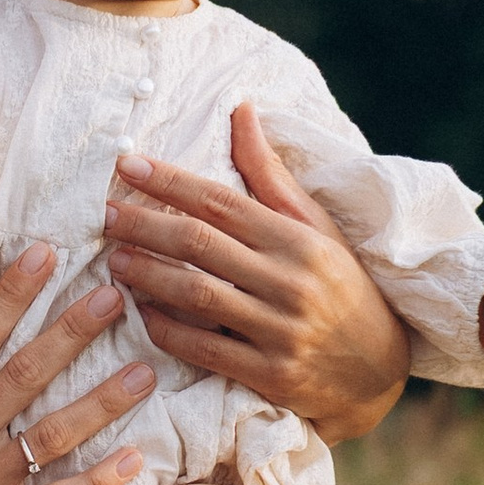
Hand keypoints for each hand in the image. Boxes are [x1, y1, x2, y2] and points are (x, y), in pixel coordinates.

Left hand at [100, 104, 410, 447]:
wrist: (378, 371)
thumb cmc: (342, 286)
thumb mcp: (315, 226)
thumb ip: (270, 173)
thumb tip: (240, 109)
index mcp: (300, 240)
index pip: (222, 202)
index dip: (171, 181)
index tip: (129, 165)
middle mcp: (291, 282)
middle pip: (200, 244)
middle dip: (144, 224)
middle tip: (105, 213)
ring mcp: (281, 332)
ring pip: (197, 295)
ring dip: (147, 275)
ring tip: (114, 259)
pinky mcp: (272, 376)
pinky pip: (204, 350)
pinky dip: (167, 329)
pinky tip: (142, 312)